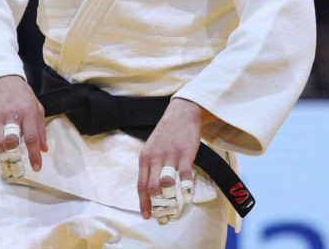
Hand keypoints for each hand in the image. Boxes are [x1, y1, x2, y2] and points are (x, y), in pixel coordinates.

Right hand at [0, 74, 47, 172]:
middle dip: (15, 157)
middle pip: (12, 141)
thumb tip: (44, 150)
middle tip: (18, 167)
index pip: (32, 137)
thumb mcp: (37, 108)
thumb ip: (40, 129)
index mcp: (28, 112)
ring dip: (2, 156)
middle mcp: (12, 115)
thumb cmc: (23, 96)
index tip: (37, 168)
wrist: (2, 80)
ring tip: (6, 165)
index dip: (34, 154)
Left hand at [137, 98, 208, 219]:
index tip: (147, 215)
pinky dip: (186, 188)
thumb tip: (151, 188)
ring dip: (169, 197)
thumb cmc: (167, 132)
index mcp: (145, 158)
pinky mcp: (185, 153)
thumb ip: (151, 166)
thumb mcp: (152, 148)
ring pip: (166, 182)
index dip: (143, 202)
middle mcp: (156, 158)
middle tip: (163, 213)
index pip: (141, 185)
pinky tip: (188, 195)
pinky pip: (185, 175)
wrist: (181, 112)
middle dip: (156, 204)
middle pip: (152, 187)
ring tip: (174, 207)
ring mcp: (170, 156)